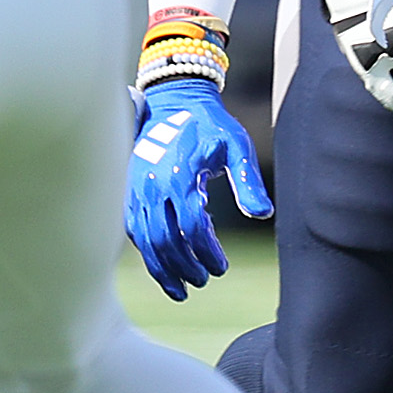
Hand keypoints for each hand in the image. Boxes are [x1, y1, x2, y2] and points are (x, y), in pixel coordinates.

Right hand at [124, 81, 271, 300]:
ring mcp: (137, 189)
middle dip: (185, 266)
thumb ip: (248, 181)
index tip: (221, 266)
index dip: (206, 252)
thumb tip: (262, 214)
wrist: (173, 102)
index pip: (191, 227)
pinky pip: (133, 229)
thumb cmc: (211, 126)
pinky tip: (160, 268)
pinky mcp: (130, 191)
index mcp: (180, 175)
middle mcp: (153, 185)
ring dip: (162, 268)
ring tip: (181, 290)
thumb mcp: (237, 146)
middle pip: (165, 240)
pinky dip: (146, 253)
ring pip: (144, 240)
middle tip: (204, 280)